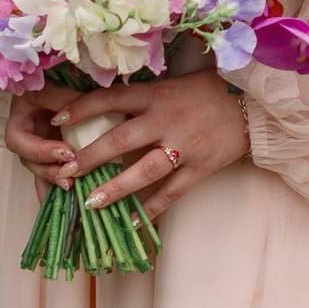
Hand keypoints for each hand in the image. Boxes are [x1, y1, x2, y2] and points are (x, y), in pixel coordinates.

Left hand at [7, 71, 250, 217]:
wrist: (252, 103)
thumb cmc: (206, 91)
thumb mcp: (170, 85)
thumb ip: (140, 98)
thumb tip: (100, 107)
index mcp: (156, 95)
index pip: (111, 99)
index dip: (82, 108)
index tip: (56, 119)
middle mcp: (166, 120)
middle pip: (121, 139)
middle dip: (90, 156)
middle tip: (64, 171)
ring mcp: (184, 146)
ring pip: (145, 170)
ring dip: (116, 188)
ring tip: (91, 202)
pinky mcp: (200, 168)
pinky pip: (173, 192)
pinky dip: (153, 209)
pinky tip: (133, 223)